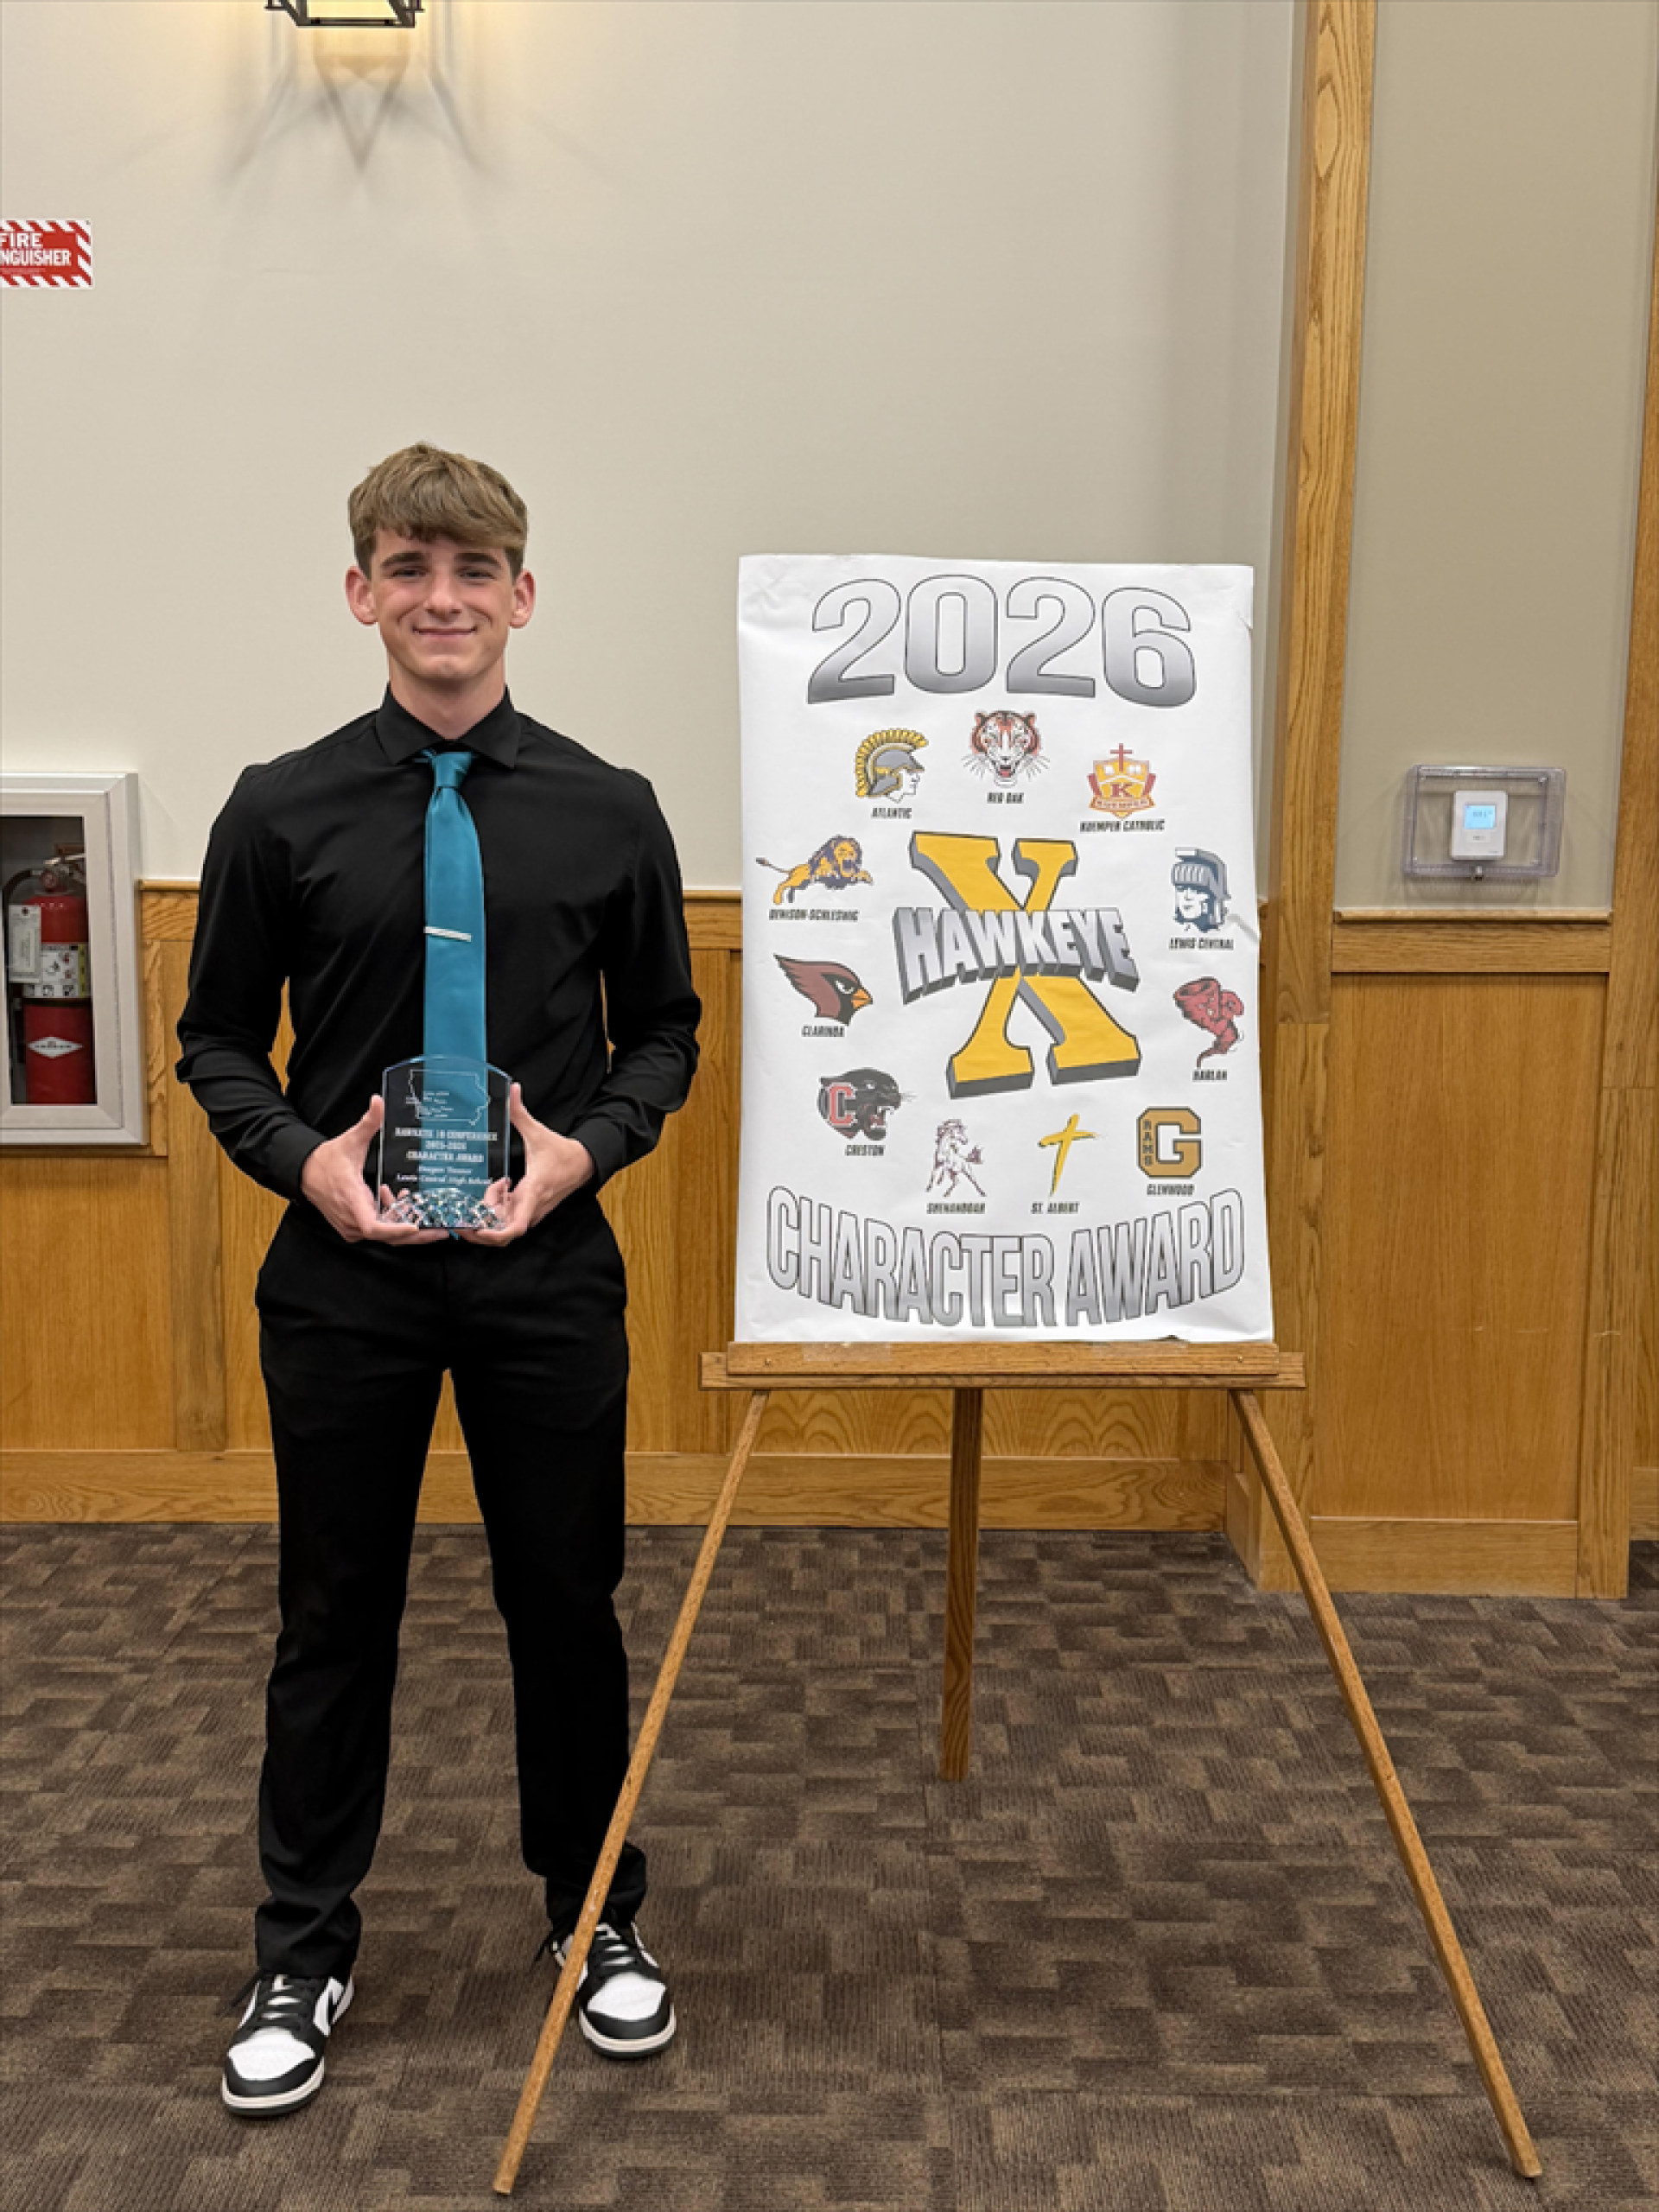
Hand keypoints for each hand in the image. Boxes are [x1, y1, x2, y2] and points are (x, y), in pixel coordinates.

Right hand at [299, 1095, 445, 1244]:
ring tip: (417, 1205)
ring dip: (402, 1222)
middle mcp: (351, 1218)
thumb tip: (378, 1101)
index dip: (395, 1230)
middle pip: (386, 1237)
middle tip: (440, 1230)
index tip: (415, 1226)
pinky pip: (376, 1231)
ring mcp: (350, 1226)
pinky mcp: (352, 1228)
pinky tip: (395, 1199)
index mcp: (352, 1199)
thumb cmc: (327, 1160)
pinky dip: (391, 1221)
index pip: (373, 1227)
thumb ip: (368, 1122)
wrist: (305, 1172)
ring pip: (384, 1235)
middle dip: (415, 1234)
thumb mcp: (350, 1139)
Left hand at [459, 1083, 593, 1245]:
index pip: (514, 1227)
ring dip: (492, 1213)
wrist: (584, 1164)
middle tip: (469, 1208)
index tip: (475, 1228)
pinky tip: (498, 1191)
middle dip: (483, 1222)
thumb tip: (511, 1089)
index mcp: (533, 1191)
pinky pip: (511, 1221)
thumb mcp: (539, 1132)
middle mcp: (532, 1208)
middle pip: (502, 1231)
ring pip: (506, 1226)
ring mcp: (533, 1213)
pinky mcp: (533, 1213)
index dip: (493, 1233)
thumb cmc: (562, 1153)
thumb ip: (520, 1113)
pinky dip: (500, 1211)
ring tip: (490, 1190)